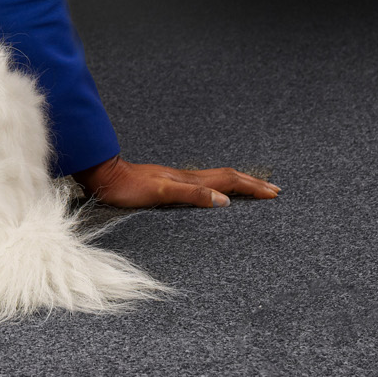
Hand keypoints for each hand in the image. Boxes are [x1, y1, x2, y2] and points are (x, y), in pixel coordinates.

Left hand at [72, 154, 280, 207]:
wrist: (103, 175)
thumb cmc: (128, 187)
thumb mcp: (160, 193)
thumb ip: (191, 194)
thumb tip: (225, 200)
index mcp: (188, 179)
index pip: (228, 181)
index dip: (251, 187)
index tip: (274, 193)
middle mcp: (186, 177)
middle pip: (226, 177)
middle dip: (251, 184)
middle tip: (274, 190)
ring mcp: (177, 179)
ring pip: (215, 179)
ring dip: (238, 183)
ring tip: (253, 188)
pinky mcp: (168, 184)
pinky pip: (203, 184)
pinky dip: (219, 187)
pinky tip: (216, 192)